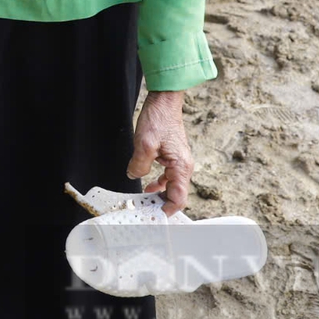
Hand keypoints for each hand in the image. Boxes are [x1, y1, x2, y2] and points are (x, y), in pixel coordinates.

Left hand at [127, 91, 193, 213]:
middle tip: (146, 212)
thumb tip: (135, 176)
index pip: (179, 199)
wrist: (164, 101)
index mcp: (181, 167)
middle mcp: (183, 167)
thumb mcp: (144, 144)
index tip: (153, 217)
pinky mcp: (173, 157)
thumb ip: (139, 165)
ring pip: (172, 187)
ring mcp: (179, 162)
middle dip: (162, 205)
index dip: (167, 211)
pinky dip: (159, 184)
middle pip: (176, 195)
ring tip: (144, 202)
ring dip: (159, 195)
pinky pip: (168, 177)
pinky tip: (148, 185)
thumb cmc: (159, 118)